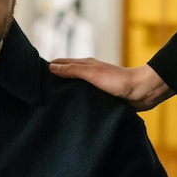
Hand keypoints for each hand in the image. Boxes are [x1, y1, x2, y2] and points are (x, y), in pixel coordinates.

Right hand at [47, 59, 171, 111]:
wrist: (142, 92)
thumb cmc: (118, 81)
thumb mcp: (92, 73)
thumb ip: (72, 70)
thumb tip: (51, 67)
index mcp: (85, 65)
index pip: (60, 64)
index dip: (47, 69)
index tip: (33, 78)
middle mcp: (88, 75)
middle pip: (65, 77)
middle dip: (53, 83)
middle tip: (38, 95)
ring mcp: (94, 87)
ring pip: (74, 90)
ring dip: (65, 95)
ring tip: (51, 106)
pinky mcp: (101, 99)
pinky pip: (84, 100)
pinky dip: (75, 103)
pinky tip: (70, 112)